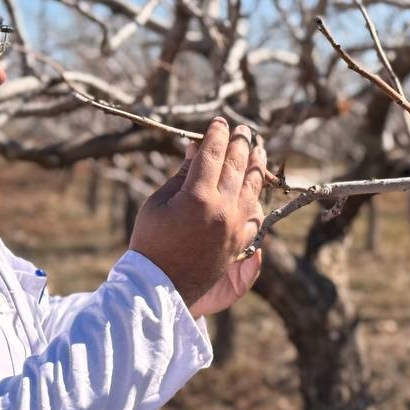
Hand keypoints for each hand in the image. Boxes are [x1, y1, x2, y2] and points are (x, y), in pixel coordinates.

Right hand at [129, 118, 266, 308]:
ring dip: (256, 165)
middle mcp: (223, 209)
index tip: (219, 122)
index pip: (213, 154)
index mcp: (198, 196)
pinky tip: (256, 186)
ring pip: (253, 187)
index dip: (216, 134)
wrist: (160, 286)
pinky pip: (256, 213)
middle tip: (243, 129)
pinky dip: (257, 195)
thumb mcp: (158, 203)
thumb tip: (195, 148)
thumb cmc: (151, 242)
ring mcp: (235, 226)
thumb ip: (181, 174)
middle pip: (237, 166)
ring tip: (258, 149)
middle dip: (240, 143)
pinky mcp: (240, 242)